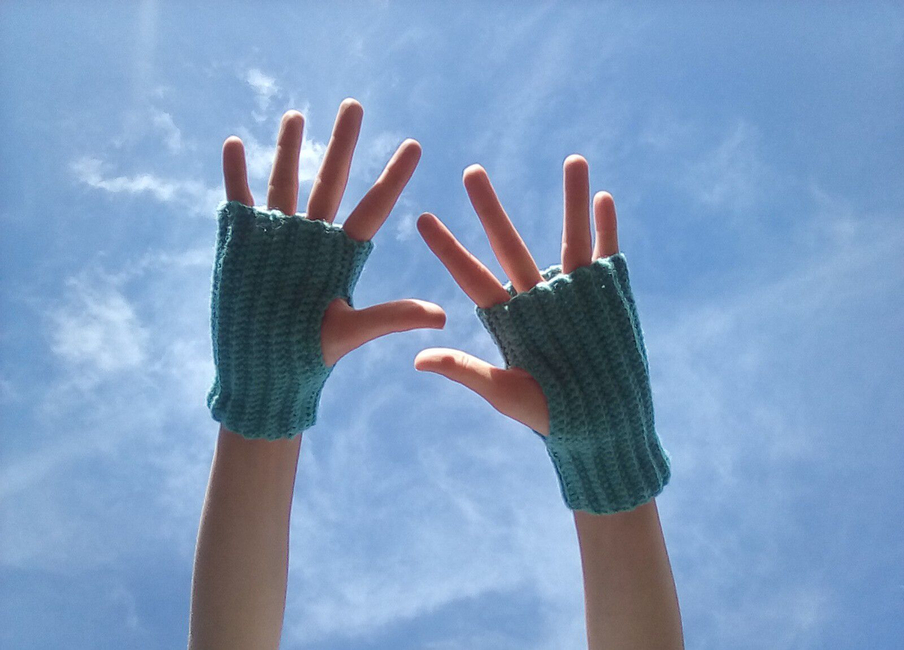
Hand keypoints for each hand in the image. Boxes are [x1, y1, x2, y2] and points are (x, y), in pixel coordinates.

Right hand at [222, 100, 445, 366]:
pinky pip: (239, 199)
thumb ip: (392, 315)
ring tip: (296, 114)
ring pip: (285, 181)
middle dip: (342, 143)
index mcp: (343, 254)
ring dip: (288, 148)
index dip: (393, 177)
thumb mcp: (354, 330)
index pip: (374, 207)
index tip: (415, 146)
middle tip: (354, 106)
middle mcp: (313, 238)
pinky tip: (235, 143)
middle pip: (331, 180)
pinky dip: (235, 172)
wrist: (263, 370)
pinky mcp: (244, 243)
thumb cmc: (310, 354)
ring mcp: (277, 237)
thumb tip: (444, 315)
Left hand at [414, 155, 618, 434]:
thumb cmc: (549, 416)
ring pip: (568, 237)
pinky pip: (607, 254)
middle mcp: (537, 297)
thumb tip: (417, 358)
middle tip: (471, 172)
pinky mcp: (608, 296)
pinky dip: (606, 227)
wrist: (601, 427)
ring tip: (572, 159)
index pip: (470, 276)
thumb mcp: (504, 392)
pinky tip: (603, 197)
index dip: (447, 248)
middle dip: (491, 210)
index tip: (420, 218)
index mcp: (507, 318)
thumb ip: (466, 371)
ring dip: (570, 199)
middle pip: (510, 245)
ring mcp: (574, 293)